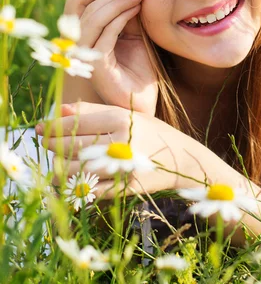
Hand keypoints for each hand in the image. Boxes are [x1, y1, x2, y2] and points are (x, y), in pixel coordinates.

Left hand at [37, 102, 175, 198]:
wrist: (181, 158)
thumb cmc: (149, 132)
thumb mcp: (125, 114)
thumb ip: (92, 111)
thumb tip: (59, 110)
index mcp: (120, 119)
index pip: (76, 123)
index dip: (53, 127)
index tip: (40, 128)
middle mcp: (120, 141)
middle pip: (72, 146)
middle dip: (52, 145)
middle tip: (44, 143)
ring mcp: (123, 166)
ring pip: (76, 170)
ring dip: (59, 168)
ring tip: (55, 164)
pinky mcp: (125, 188)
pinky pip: (90, 190)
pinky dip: (75, 187)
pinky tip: (69, 182)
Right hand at [64, 0, 158, 114]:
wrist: (144, 100)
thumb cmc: (139, 68)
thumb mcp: (133, 34)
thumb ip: (126, 14)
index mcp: (83, 34)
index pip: (77, 3)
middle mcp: (78, 45)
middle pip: (83, 7)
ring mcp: (85, 56)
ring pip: (92, 20)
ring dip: (116, 3)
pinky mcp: (97, 67)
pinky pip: (105, 36)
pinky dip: (120, 19)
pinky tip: (135, 10)